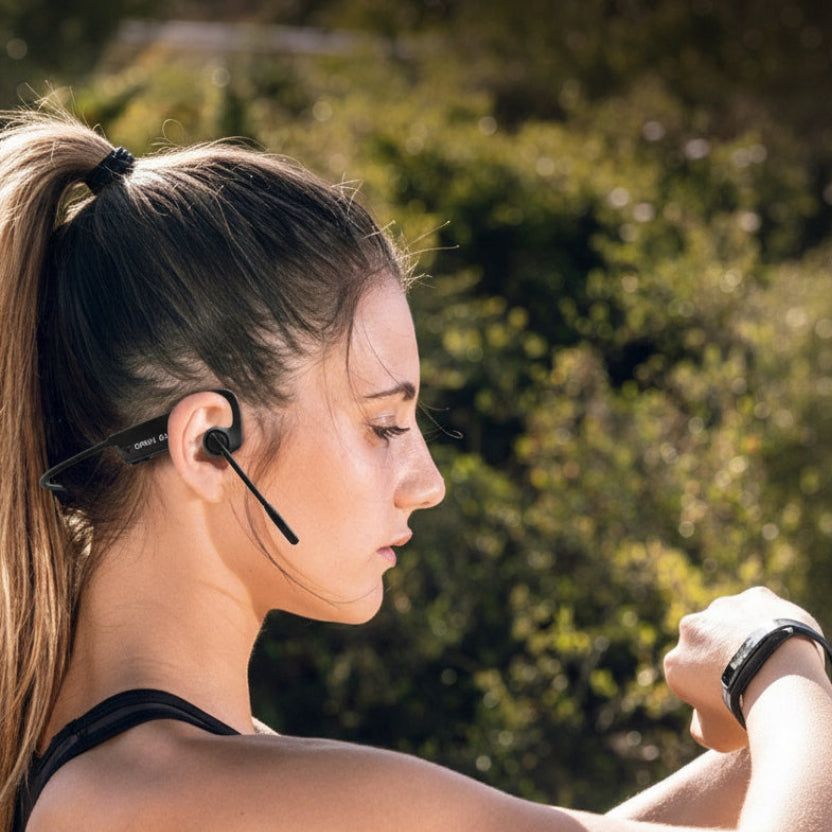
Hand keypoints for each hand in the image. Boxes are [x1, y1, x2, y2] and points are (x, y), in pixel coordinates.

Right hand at [663, 587, 823, 751]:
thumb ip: (700, 725)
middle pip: (707, 644)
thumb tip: (699, 720)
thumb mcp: (715, 735)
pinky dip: (771, 621)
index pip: (689, 677)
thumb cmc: (744, 712)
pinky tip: (785, 642)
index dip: (710, 692)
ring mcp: (722, 608)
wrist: (782, 679)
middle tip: (754, 680)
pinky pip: (763, 609)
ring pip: (733, 622)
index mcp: (675, 663)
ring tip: (773, 661)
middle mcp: (690, 629)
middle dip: (723, 658)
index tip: (733, 703)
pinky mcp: (755, 596)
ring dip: (744, 636)